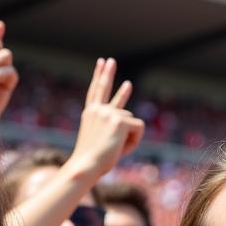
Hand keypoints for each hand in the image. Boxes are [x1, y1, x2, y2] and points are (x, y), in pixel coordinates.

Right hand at [70, 58, 144, 178]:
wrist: (86, 165)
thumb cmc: (94, 161)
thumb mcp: (103, 141)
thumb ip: (115, 128)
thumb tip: (133, 121)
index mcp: (90, 114)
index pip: (95, 91)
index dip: (99, 76)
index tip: (102, 62)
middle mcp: (97, 110)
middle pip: (104, 86)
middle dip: (108, 72)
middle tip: (110, 60)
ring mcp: (108, 113)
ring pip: (132, 122)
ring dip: (130, 138)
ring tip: (114, 148)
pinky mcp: (119, 120)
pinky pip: (138, 129)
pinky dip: (135, 141)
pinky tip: (121, 147)